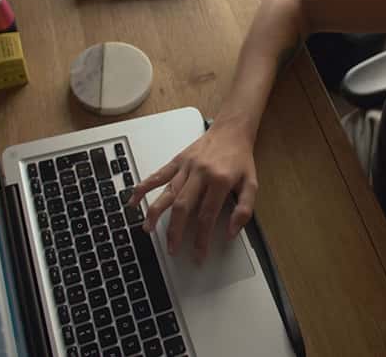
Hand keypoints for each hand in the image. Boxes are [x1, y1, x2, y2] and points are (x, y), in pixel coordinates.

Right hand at [128, 118, 256, 263]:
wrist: (231, 130)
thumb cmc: (240, 158)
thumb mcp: (252, 184)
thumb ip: (244, 209)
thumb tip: (232, 231)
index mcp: (220, 181)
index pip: (207, 216)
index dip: (201, 239)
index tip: (198, 254)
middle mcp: (200, 173)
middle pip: (183, 207)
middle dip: (175, 231)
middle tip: (171, 248)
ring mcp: (186, 167)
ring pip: (167, 192)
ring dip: (155, 212)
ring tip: (147, 229)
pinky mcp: (177, 161)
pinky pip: (158, 175)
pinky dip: (143, 187)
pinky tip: (133, 199)